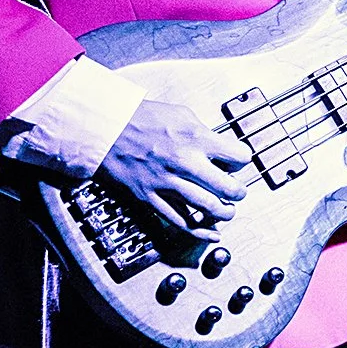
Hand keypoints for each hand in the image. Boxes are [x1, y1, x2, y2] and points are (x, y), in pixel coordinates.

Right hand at [100, 99, 249, 237]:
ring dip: (224, 212)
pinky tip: (212, 234)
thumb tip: (221, 149)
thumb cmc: (140, 118)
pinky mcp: (151, 198)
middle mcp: (184, 162)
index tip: (236, 163)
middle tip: (237, 192)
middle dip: (239, 192)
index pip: (239, 157)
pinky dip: (200, 231)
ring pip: (209, 208)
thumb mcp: (182, 114)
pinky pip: (180, 221)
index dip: (241, 161)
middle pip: (229, 188)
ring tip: (226, 210)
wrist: (105, 129)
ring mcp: (167, 182)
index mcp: (196, 138)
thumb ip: (204, 133)